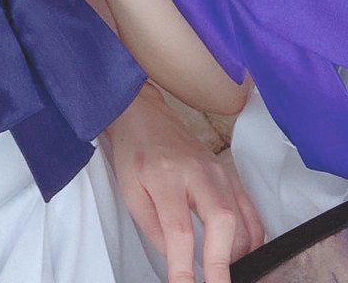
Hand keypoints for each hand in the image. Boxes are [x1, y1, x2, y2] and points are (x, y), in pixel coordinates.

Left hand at [104, 85, 263, 282]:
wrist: (146, 117)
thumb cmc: (135, 152)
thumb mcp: (131, 193)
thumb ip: (155, 230)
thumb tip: (178, 263)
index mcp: (166, 176)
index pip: (181, 231)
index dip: (185, 267)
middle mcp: (198, 172)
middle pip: (223, 222)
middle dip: (223, 264)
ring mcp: (219, 172)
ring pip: (242, 221)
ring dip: (237, 256)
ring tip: (224, 274)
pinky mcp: (230, 175)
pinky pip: (251, 212)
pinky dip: (251, 239)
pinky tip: (241, 255)